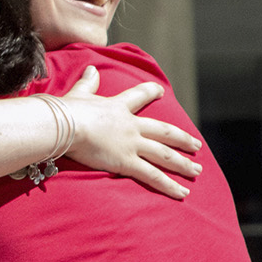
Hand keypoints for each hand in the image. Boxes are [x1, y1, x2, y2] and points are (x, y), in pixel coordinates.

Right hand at [61, 66, 201, 198]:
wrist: (64, 124)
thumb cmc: (67, 109)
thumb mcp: (79, 93)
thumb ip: (88, 82)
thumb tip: (91, 68)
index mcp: (118, 107)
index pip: (140, 96)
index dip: (151, 92)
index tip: (161, 91)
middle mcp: (131, 126)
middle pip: (164, 132)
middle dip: (182, 139)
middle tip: (197, 145)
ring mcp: (131, 144)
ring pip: (164, 155)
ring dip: (183, 164)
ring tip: (197, 172)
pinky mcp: (126, 162)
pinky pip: (152, 175)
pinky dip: (169, 185)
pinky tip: (182, 193)